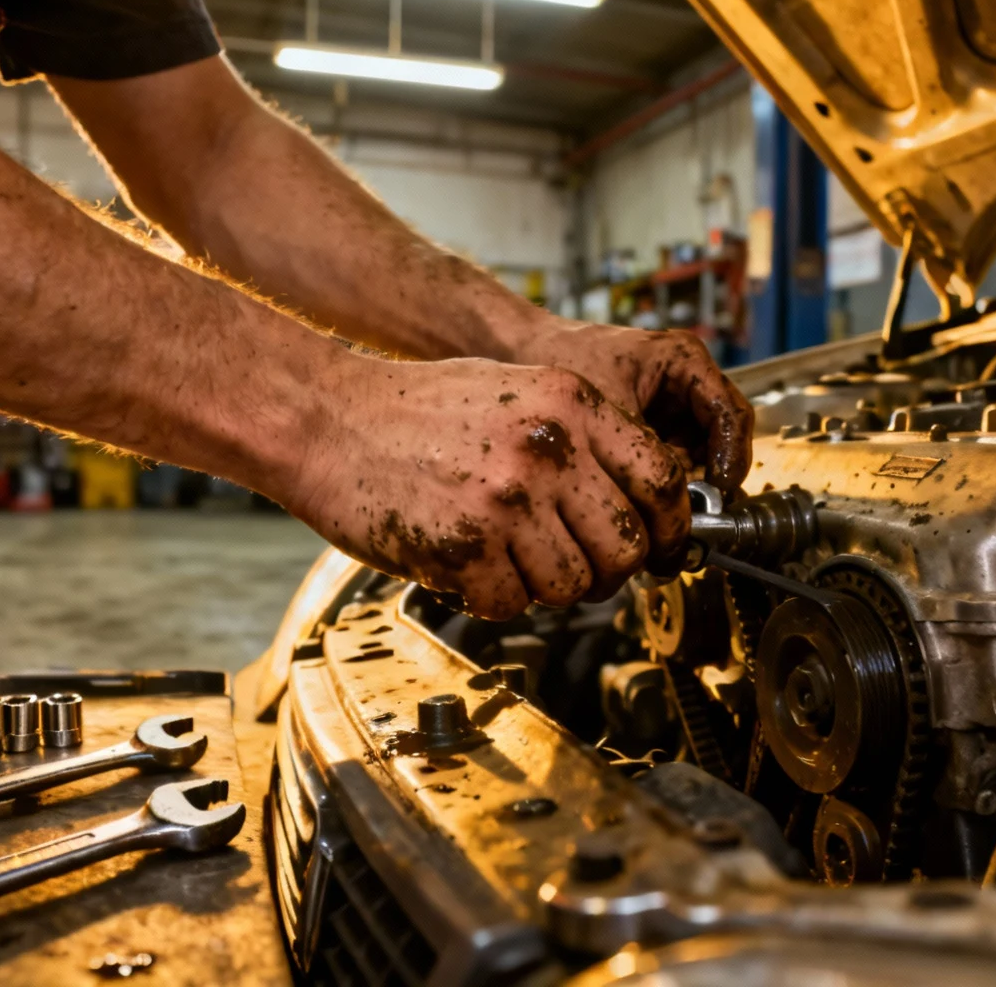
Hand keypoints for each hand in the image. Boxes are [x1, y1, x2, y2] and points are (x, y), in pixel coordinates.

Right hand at [289, 356, 690, 619]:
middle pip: (627, 546)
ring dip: (544, 586)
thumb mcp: (518, 390)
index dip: (669, 524)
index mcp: (571, 403)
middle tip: (577, 567)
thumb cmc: (415, 409)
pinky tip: (465, 565)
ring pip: (574, 586)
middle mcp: (549, 449)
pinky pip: (512, 605)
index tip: (658, 544)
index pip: (662, 479)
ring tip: (505, 558)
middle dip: (609, 570)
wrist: (326, 418)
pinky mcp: (465, 546)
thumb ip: (580, 439)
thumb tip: (637, 502)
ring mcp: (508, 499)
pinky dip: (491, 598)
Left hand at [513, 321, 753, 493]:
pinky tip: (639, 497)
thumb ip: (642, 449)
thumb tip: (668, 500)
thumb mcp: (606, 406)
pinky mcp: (653, 428)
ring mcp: (670, 407)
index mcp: (685, 361)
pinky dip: (660, 482)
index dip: (732, 455)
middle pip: (719, 439)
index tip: (719, 489)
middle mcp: (686, 382)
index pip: (730, 412)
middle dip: (705, 476)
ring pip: (697, 457)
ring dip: (682, 483)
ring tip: (657, 506)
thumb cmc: (561, 357)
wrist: (522, 351)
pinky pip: (670, 462)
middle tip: (688, 511)